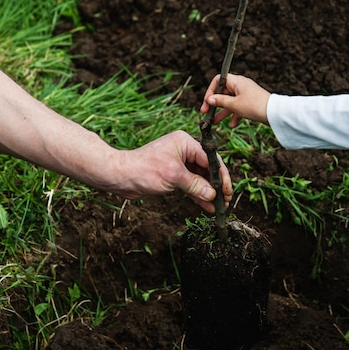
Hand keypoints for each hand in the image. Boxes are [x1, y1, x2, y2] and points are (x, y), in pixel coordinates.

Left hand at [117, 130, 231, 212]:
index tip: (228, 190)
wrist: (121, 176)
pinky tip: (207, 206)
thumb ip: (196, 185)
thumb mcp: (174, 177)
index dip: (220, 175)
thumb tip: (213, 195)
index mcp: (185, 142)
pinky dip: (197, 195)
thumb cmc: (145, 170)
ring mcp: (178, 163)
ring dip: (208, 192)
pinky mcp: (173, 175)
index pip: (210, 159)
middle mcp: (183, 150)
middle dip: (216, 185)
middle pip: (207, 168)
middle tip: (226, 200)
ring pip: (199, 178)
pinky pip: (190, 184)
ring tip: (219, 207)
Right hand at [200, 74, 270, 126]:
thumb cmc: (254, 106)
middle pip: (223, 92)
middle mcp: (241, 86)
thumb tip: (209, 99)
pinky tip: (232, 125)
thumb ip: (220, 101)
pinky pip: (239, 107)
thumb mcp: (234, 104)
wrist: (274, 113)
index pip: (219, 80)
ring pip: (230, 102)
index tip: (207, 102)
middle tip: (206, 114)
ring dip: (222, 112)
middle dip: (214, 104)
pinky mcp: (251, 103)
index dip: (211, 90)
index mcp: (237, 81)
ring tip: (215, 122)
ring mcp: (246, 94)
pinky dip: (234, 115)